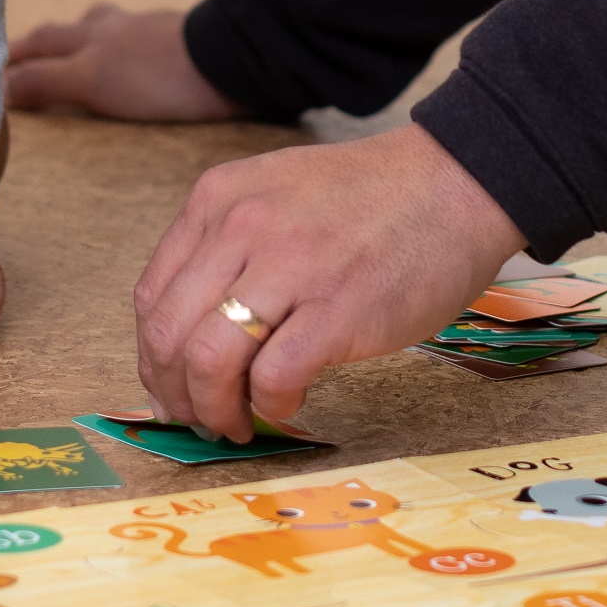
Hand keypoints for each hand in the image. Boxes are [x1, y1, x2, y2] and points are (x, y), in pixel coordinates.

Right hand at [7, 3, 245, 120]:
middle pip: (66, 32)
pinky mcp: (179, 40)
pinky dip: (119, 40)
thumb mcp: (91, 81)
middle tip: (17, 53)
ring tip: (73, 42)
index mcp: (89, 37)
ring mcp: (148, 30)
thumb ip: (45, 81)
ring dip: (80, 34)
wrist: (230, 59)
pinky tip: (131, 49)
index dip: (14, 60)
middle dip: (39, 43)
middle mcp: (114, 27)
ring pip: (103, 26)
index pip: (40, 47)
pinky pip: (136, 36)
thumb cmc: (158, 75)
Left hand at [133, 123, 521, 441]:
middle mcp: (242, 228)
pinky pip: (273, 377)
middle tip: (195, 420)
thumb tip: (194, 334)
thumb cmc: (371, 199)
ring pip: (208, 360)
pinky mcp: (337, 310)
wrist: (454, 182)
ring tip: (236, 423)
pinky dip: (269, 406)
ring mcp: (289, 268)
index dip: (151, 358)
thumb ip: (229, 246)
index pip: (152, 295)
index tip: (170, 387)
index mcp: (219, 199)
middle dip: (173, 394)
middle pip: (168, 334)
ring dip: (213, 409)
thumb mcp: (275, 194)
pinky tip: (287, 405)